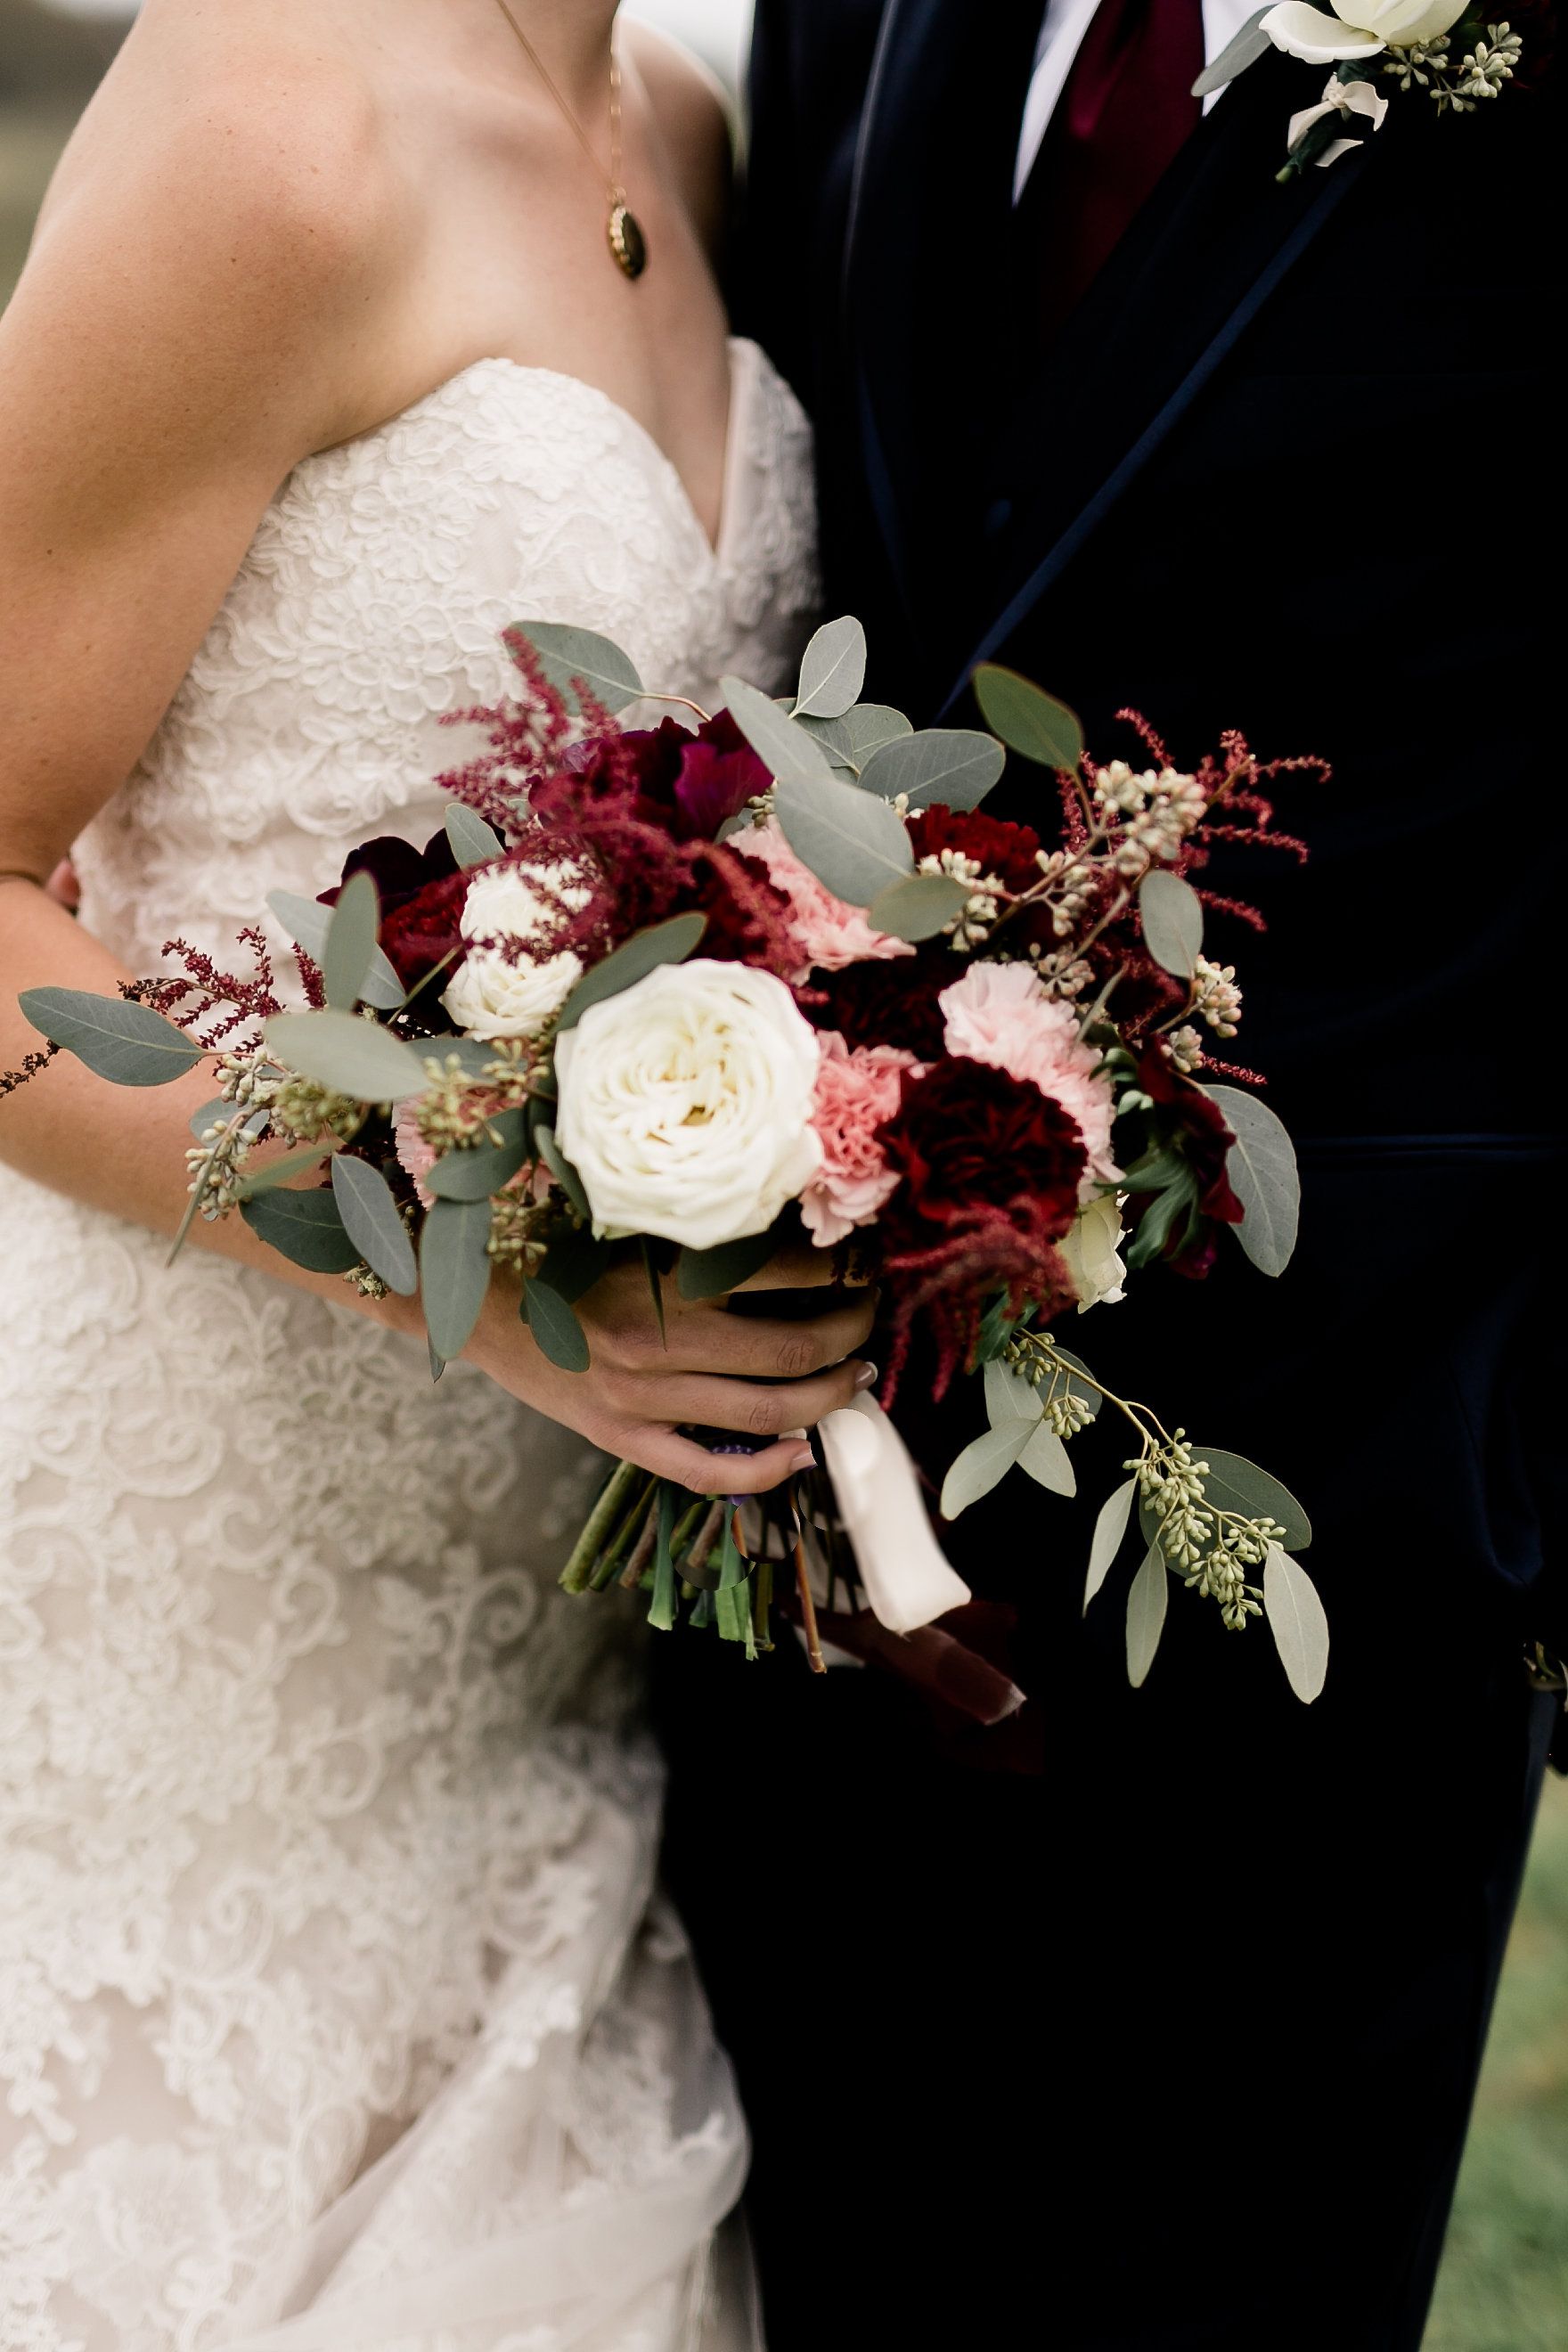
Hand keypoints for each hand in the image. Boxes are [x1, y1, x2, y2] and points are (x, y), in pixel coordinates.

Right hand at [466, 1247, 877, 1492]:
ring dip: (829, 1395)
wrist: (474, 1301)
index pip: (788, 1270)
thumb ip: (701, 1237)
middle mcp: (661, 1341)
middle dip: (852, 1330)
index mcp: (664, 1275)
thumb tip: (793, 1237)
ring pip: (769, 1412)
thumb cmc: (557, 1250)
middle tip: (870, 1313)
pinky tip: (801, 1453)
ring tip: (856, 1375)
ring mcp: (643, 1400)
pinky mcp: (622, 1439)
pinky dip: (766, 1471)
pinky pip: (708, 1472)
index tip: (861, 1258)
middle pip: (795, 1348)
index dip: (842, 1264)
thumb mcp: (631, 1225)